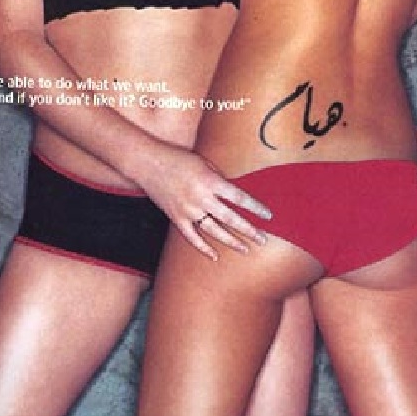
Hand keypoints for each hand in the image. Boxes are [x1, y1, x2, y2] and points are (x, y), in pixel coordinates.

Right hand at [139, 142, 271, 260]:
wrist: (148, 164)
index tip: (268, 216)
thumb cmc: (179, 159)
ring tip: (246, 249)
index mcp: (210, 181)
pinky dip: (204, 248)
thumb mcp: (204, 163)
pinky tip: (215, 256)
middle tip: (263, 239)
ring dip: (231, 241)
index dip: (255, 208)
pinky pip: (192, 237)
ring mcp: (188, 210)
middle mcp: (200, 198)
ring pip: (214, 231)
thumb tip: (235, 196)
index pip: (239, 198)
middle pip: (230, 218)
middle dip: (248, 230)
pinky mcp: (176, 218)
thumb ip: (219, 180)